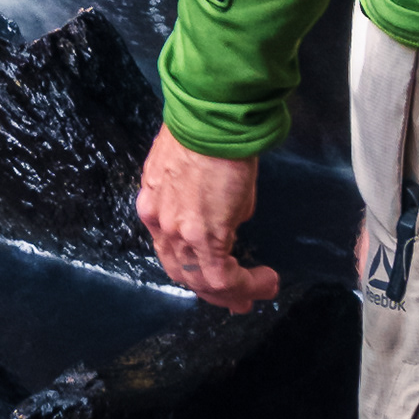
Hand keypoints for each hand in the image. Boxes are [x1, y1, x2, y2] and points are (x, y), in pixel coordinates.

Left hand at [137, 127, 279, 309]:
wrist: (211, 118)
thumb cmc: (210, 134)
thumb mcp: (200, 174)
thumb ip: (207, 203)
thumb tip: (226, 219)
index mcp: (153, 204)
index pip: (170, 249)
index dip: (193, 268)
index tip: (217, 276)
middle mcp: (159, 221)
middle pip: (181, 271)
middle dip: (211, 290)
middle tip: (237, 299)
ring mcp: (178, 230)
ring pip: (200, 280)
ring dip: (230, 292)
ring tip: (256, 293)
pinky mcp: (204, 235)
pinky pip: (221, 276)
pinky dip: (244, 285)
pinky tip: (265, 281)